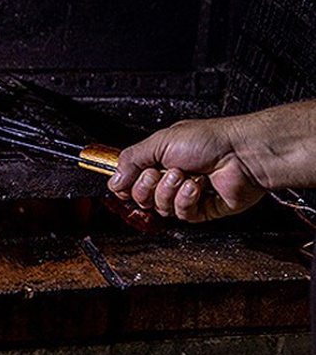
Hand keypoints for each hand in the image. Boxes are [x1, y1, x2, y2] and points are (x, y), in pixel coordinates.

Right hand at [107, 118, 266, 222]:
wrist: (241, 154)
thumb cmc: (208, 140)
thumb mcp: (159, 141)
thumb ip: (131, 160)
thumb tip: (113, 180)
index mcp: (157, 160)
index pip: (128, 181)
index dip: (125, 183)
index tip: (127, 178)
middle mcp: (169, 178)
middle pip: (140, 197)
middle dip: (148, 185)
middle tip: (160, 172)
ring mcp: (184, 195)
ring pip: (159, 207)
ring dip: (170, 191)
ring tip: (185, 176)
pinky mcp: (201, 210)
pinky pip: (181, 214)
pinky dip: (187, 200)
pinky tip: (197, 187)